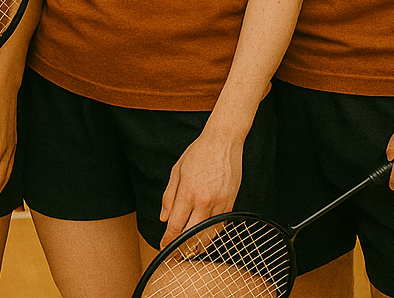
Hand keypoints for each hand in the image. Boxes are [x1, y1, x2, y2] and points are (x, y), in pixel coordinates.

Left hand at [159, 125, 244, 246]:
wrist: (223, 142)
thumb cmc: (197, 153)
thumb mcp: (176, 171)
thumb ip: (168, 196)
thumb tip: (163, 218)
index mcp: (188, 192)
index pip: (176, 225)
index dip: (168, 239)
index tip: (163, 246)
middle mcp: (204, 201)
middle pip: (191, 234)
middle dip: (181, 246)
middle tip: (174, 252)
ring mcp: (220, 203)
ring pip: (208, 234)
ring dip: (197, 245)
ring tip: (189, 250)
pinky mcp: (231, 203)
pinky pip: (220, 226)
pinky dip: (211, 234)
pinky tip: (204, 237)